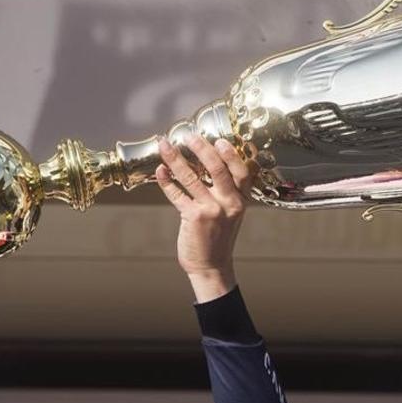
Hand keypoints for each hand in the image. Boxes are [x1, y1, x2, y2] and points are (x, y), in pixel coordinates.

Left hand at [155, 134, 253, 302]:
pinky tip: (160, 171)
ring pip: (192, 178)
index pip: (241, 171)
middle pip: (217, 169)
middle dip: (201, 149)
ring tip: (165, 146)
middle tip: (188, 136)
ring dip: (176, 159)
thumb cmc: (218, 236)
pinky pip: (177, 194)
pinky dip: (166, 181)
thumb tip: (206, 162)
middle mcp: (229, 203)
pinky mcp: (194, 218)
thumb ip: (224, 191)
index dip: (230, 154)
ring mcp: (212, 210)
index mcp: (241, 200)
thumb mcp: (230, 213)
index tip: (218, 140)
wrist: (212, 266)